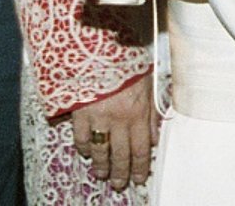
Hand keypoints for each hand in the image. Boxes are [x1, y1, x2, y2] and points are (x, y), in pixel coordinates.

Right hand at [71, 73, 156, 189]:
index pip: (142, 149)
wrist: (101, 50)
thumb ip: (152, 112)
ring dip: (102, 166)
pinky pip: (82, 137)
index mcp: (139, 113)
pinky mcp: (80, 113)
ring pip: (101, 151)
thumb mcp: (149, 84)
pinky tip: (86, 153)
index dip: (141, 167)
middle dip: (121, 172)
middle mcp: (120, 120)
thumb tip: (154, 136)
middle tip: (120, 184)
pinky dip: (84, 147)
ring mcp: (99, 118)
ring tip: (102, 175)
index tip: (140, 178)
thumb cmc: (128, 63)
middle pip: (121, 154)